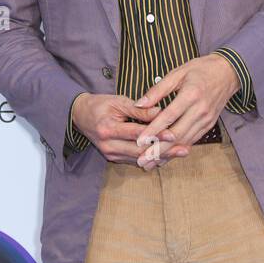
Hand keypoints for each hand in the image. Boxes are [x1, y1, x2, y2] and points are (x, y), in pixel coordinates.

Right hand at [71, 93, 189, 168]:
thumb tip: (161, 112)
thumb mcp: (118, 101)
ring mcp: (110, 155)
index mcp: (108, 129)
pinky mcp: (114, 159)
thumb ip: (139, 109)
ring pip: (140, 159)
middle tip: (183, 149)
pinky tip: (168, 155)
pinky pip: (136, 160)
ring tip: (180, 153)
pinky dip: (152, 158)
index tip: (173, 134)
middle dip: (164, 151)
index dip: (156, 135)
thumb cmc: (100, 105)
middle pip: (140, 151)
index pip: (136, 134)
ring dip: (161, 157)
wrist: (80, 116)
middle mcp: (108, 146)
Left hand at [131, 54, 237, 157]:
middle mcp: (200, 110)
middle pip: (177, 134)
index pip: (169, 116)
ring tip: (150, 164)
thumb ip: (158, 90)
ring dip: (166, 154)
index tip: (139, 141)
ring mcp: (206, 120)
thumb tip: (138, 104)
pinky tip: (165, 157)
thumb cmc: (200, 70)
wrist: (228, 73)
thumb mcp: (177, 73)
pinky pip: (192, 140)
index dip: (153, 130)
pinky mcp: (209, 125)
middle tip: (142, 161)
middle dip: (158, 149)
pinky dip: (177, 150)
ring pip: (184, 141)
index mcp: (191, 94)